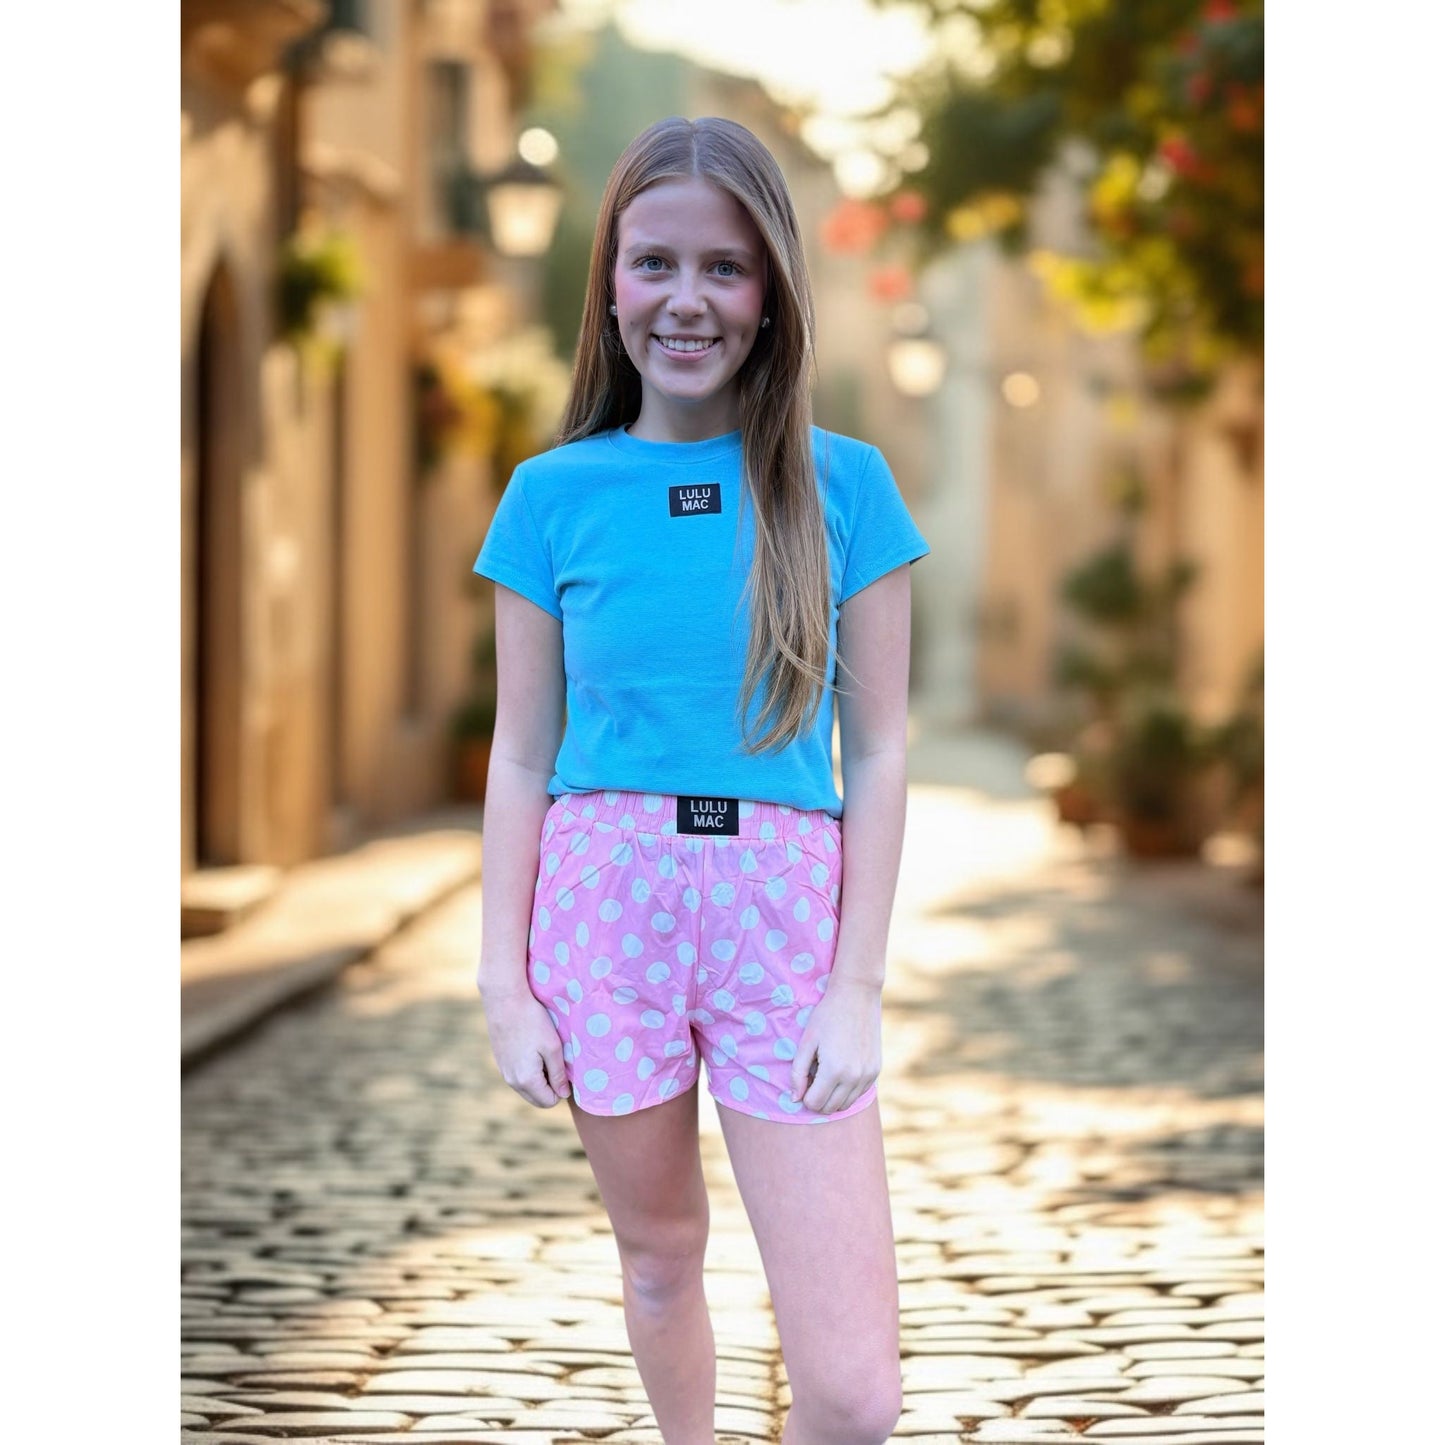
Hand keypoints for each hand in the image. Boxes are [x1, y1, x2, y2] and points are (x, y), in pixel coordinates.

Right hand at [479, 984, 570, 1108]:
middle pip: (536, 1099)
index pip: (549, 1102)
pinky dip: (527, 1069)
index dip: (560, 1089)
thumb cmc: (532, 1021)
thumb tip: (563, 1094)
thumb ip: (558, 1074)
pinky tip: (530, 1047)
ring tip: (543, 1052)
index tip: (564, 1068)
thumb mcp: (553, 1047)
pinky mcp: (499, 1061)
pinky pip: (517, 1075)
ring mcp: (503, 1071)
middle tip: (555, 1061)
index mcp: (527, 1080)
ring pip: (526, 1088)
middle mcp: (512, 1081)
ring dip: (538, 1078)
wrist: (504, 1000)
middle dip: (549, 1087)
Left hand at [789, 976, 881, 1114]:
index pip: (815, 1103)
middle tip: (813, 1077)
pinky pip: (859, 1093)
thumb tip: (795, 1099)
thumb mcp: (807, 1041)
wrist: (857, 995)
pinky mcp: (876, 1070)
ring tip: (827, 1074)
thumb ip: (798, 1072)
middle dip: (818, 1099)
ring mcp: (867, 1075)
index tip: (804, 1081)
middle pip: (830, 1108)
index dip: (805, 1096)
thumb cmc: (827, 1015)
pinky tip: (842, 1070)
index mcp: (834, 1070)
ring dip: (833, 1097)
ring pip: (846, 1104)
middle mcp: (854, 1077)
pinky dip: (847, 1090)